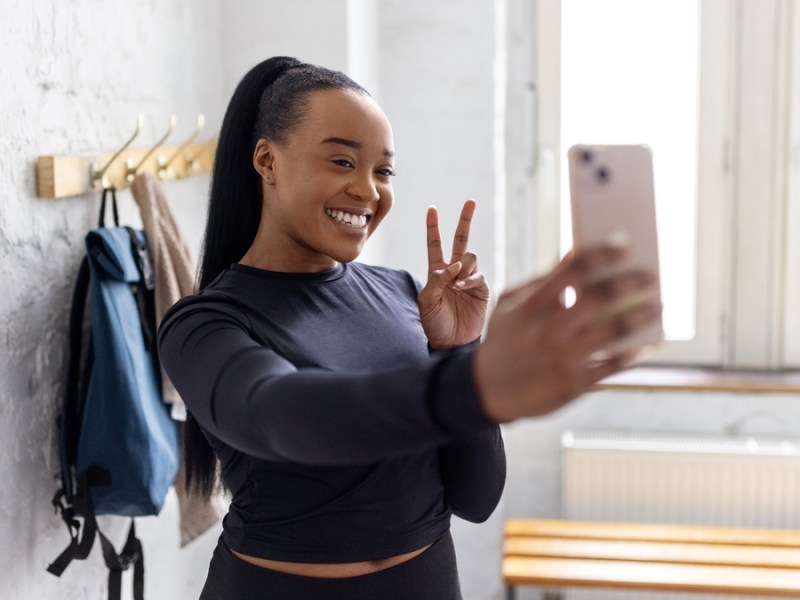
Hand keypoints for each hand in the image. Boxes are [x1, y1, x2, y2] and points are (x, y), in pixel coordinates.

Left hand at [418, 199, 489, 348]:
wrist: (452, 342)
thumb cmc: (435, 323)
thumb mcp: (427, 301)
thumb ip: (437, 280)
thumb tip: (454, 263)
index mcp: (437, 272)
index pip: (435, 244)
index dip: (433, 227)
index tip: (432, 209)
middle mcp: (454, 271)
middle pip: (460, 240)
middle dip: (465, 220)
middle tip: (470, 201)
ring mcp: (469, 279)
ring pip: (470, 257)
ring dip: (463, 266)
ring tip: (456, 284)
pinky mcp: (481, 288)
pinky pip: (478, 275)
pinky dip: (469, 279)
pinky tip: (462, 288)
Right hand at [473, 245, 661, 422]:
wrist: (487, 391)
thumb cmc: (504, 339)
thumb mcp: (510, 305)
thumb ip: (540, 281)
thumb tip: (574, 254)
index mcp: (530, 307)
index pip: (572, 271)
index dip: (601, 254)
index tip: (624, 244)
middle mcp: (547, 331)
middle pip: (599, 298)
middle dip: (630, 282)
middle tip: (651, 275)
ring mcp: (561, 358)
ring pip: (613, 332)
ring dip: (642, 316)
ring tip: (659, 306)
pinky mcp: (573, 384)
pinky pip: (614, 365)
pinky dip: (636, 352)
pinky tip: (650, 342)